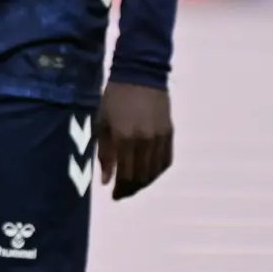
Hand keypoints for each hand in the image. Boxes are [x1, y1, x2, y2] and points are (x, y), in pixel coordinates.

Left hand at [98, 80, 172, 198]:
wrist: (140, 75)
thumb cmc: (114, 99)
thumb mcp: (102, 124)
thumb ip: (104, 153)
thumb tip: (106, 180)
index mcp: (124, 138)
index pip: (126, 174)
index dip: (120, 189)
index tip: (114, 196)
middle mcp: (144, 141)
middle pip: (142, 176)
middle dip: (131, 188)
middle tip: (122, 193)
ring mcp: (160, 138)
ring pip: (155, 171)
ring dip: (145, 182)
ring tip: (134, 185)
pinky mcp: (170, 133)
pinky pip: (166, 160)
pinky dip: (158, 171)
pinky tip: (149, 173)